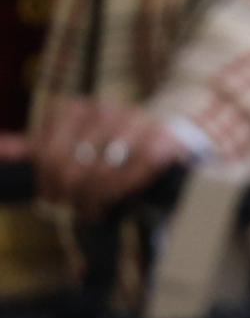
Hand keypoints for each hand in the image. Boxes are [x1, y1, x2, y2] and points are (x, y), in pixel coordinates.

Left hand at [0, 99, 189, 221]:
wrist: (165, 126)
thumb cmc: (110, 140)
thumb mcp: (69, 138)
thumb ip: (36, 146)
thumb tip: (2, 149)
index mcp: (77, 108)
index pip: (48, 155)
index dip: (47, 183)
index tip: (53, 198)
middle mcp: (105, 110)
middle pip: (73, 168)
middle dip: (71, 195)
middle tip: (76, 208)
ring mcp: (136, 123)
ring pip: (103, 173)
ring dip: (96, 198)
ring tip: (94, 209)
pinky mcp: (163, 138)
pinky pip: (136, 172)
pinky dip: (124, 190)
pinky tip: (117, 199)